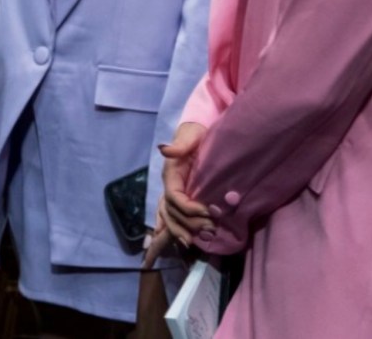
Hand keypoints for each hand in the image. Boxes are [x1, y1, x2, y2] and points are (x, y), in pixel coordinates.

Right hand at [153, 122, 212, 248]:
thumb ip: (179, 145)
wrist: (197, 130)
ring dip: (181, 230)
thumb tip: (163, 149)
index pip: (174, 197)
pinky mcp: (182, 194)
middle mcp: (170, 184)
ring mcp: (174, 190)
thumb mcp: (190, 135)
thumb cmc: (195, 133)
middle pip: (171, 211)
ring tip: (196, 240)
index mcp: (171, 173)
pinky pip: (173, 214)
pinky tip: (178, 241)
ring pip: (170, 216)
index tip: (206, 212)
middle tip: (208, 230)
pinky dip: (172, 228)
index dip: (187, 208)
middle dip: (187, 224)